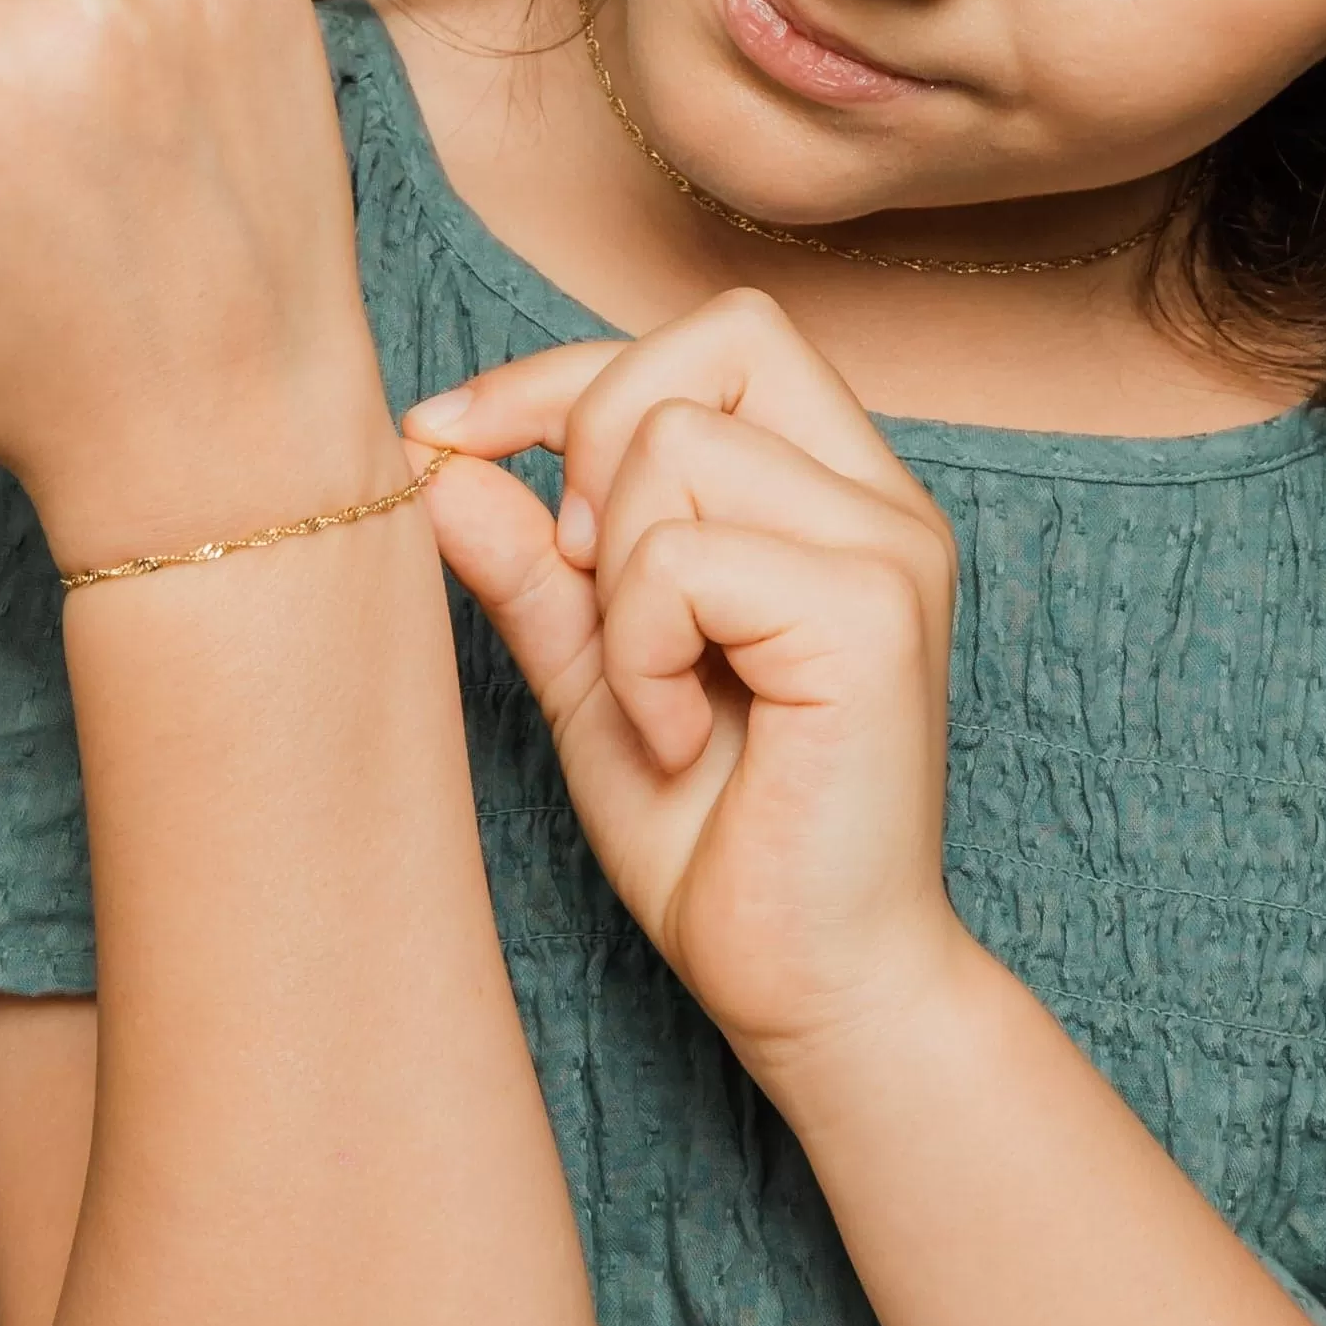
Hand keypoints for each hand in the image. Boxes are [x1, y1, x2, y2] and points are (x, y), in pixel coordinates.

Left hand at [403, 289, 974, 1068]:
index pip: (709, 336)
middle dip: (591, 442)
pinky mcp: (873, 619)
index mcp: (835, 491)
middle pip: (710, 340)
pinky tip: (679, 736)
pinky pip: (683, 558)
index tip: (448, 439)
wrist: (811, 988)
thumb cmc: (718, 842)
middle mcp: (883, 500)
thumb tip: (435, 453)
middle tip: (586, 586)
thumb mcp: (595, 675)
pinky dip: (640, 650)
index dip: (563, 373)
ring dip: (613, 578)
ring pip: (674, 445)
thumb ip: (531, 564)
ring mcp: (891, 551)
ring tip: (651, 693)